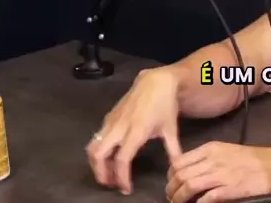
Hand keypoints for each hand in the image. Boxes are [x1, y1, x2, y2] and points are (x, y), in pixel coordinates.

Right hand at [86, 67, 183, 194]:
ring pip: (93, 146)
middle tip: (110, 184)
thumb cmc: (165, 105)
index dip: (122, 177)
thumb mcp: (171, 128)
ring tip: (107, 173)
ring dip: (96, 163)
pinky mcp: (108, 117)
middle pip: (99, 155)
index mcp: (136, 131)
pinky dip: (98, 151)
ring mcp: (111, 121)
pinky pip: (97, 137)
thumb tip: (177, 167)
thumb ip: (173, 149)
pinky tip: (109, 156)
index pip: (122, 160)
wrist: (156, 81)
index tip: (126, 189)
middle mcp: (119, 127)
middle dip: (101, 173)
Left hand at [166, 142, 270, 202]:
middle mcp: (213, 160)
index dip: (170, 176)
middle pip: (180, 175)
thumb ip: (207, 158)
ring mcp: (221, 174)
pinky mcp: (230, 188)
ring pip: (189, 186)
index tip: (172, 183)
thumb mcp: (226, 150)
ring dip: (180, 198)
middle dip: (171, 190)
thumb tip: (189, 170)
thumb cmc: (252, 158)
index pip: (179, 161)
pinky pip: (206, 198)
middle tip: (172, 198)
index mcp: (211, 149)